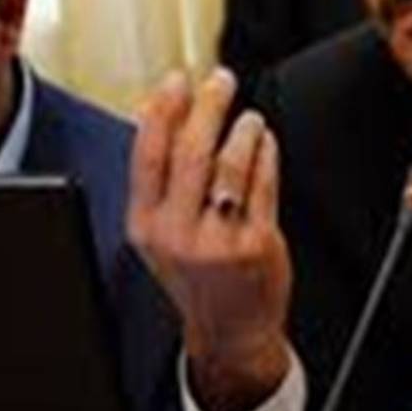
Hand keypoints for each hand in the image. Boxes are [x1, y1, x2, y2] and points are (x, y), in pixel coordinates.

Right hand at [127, 67, 292, 410]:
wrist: (229, 330)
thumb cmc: (196, 271)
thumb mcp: (161, 228)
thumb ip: (158, 173)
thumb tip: (153, 108)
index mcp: (146, 226)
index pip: (149, 156)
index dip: (163, 111)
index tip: (176, 80)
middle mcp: (178, 233)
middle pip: (192, 152)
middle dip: (208, 107)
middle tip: (221, 81)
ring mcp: (219, 240)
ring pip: (232, 164)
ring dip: (243, 129)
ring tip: (248, 117)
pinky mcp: (257, 243)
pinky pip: (264, 184)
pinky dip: (266, 154)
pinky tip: (265, 142)